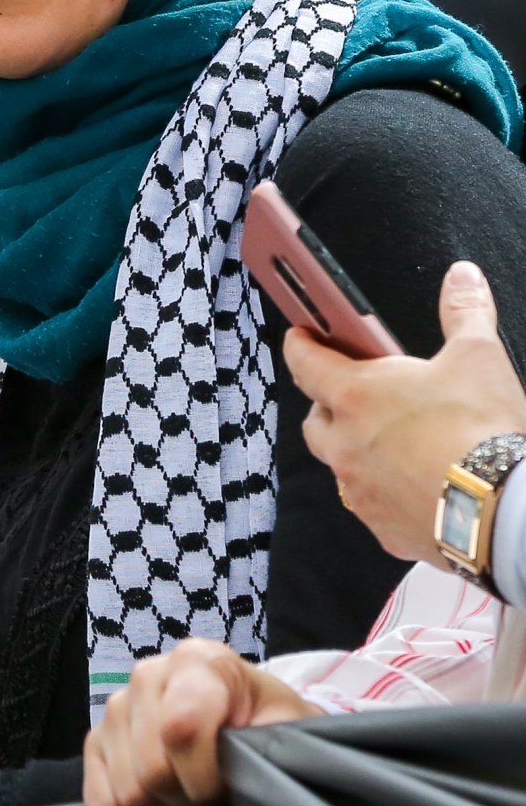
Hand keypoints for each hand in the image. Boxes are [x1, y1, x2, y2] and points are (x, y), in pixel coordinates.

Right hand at [83, 640, 318, 805]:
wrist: (250, 725)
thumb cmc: (272, 727)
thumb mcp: (290, 727)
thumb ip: (269, 740)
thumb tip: (238, 771)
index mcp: (196, 661)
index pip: (179, 729)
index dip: (206, 780)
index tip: (231, 789)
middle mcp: (146, 675)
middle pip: (152, 769)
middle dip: (190, 800)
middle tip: (217, 795)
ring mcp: (116, 707)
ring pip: (129, 792)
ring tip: (192, 793)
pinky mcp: (96, 740)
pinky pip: (102, 803)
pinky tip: (163, 802)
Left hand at [288, 262, 525, 565]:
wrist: (509, 510)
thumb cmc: (484, 430)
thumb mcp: (478, 357)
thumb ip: (464, 312)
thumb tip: (462, 275)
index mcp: (354, 395)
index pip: (305, 361)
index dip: (301, 344)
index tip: (301, 335)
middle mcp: (344, 444)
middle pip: (316, 419)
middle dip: (330, 404)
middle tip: (361, 396)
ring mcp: (360, 491)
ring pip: (342, 466)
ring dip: (358, 451)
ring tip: (395, 443)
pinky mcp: (384, 529)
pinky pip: (372, 506)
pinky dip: (387, 494)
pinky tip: (416, 487)